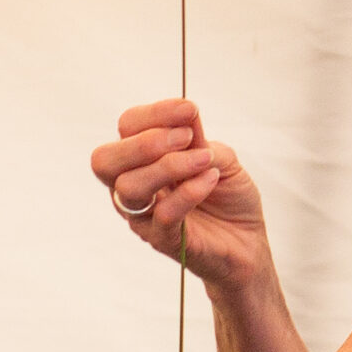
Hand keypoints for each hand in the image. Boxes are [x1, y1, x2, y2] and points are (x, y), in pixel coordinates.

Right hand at [89, 99, 273, 293]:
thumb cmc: (228, 196)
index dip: (153, 114)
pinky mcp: (164, 241)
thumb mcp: (219, 156)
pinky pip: (162, 215)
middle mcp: (132, 188)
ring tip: (206, 161)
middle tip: (186, 138)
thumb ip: (198, 138)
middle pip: (104, 160)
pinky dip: (189, 192)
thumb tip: (185, 112)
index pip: (125, 129)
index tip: (190, 109)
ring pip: (129, 188)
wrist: (247, 242)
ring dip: (170, 165)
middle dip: (145, 142)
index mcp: (141, 161)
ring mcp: (144, 217)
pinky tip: (211, 179)